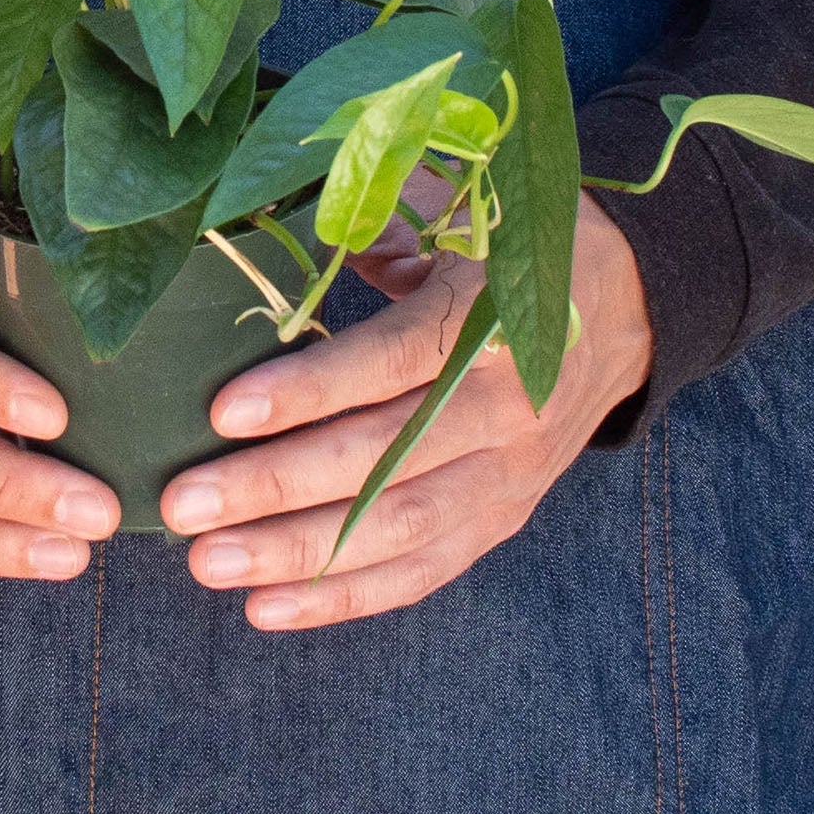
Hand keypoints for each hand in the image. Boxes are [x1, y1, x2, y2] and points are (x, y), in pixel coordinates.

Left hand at [160, 173, 652, 628]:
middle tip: (184, 506)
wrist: (629, 305)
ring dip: (298, 555)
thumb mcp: (464, 206)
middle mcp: (506, 406)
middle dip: (275, 488)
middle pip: (384, 459)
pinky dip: (347, 595)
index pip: (394, 363)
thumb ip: (384, 218)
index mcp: (492, 318)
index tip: (223, 412)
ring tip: (208, 564)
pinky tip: (269, 607)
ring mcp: (510, 473)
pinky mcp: (505, 516)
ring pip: (398, 527)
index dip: (310, 389)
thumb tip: (300, 231)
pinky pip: (425, 568)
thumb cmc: (517, 244)